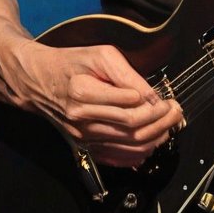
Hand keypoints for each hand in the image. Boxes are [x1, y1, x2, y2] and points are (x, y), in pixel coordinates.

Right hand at [12, 39, 184, 166]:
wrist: (38, 81)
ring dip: (155, 137)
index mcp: (84, 93)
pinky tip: (152, 142)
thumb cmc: (70, 64)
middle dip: (161, 121)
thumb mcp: (100, 55)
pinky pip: (115, 157)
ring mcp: (82, 136)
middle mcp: (82, 119)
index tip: (167, 98)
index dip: (155, 105)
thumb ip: (126, 74)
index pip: (130, 107)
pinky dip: (137, 153)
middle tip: (175, 110)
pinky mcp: (83, 146)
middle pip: (132, 128)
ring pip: (127, 145)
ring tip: (169, 124)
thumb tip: (149, 95)